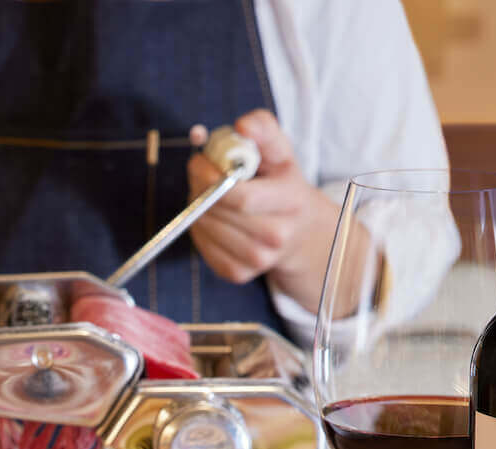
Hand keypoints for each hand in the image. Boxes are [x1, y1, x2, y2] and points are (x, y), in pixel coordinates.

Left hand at [187, 109, 341, 312]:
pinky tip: (211, 217)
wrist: (298, 233)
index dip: (211, 178)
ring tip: (208, 194)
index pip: (241, 197)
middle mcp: (276, 237)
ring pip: (207, 229)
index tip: (200, 161)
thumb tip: (241, 126)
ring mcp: (257, 260)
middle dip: (200, 188)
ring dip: (197, 207)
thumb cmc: (282, 184)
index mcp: (290, 202)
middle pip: (219, 212)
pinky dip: (199, 228)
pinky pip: (203, 247)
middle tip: (199, 174)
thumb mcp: (280, 151)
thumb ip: (263, 129)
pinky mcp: (238, 274)